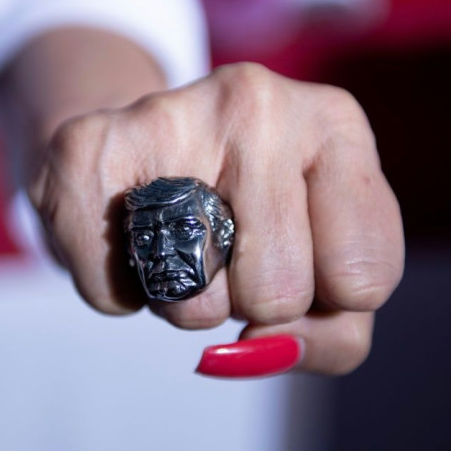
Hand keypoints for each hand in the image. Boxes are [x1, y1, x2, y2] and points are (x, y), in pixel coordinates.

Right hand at [27, 62, 403, 376]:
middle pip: (279, 294)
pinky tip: (126, 236)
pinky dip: (121, 293)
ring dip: (186, 303)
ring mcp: (167, 115)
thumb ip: (333, 328)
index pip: (364, 278)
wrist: (138, 146)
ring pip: (198, 305)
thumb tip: (262, 348)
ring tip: (176, 240)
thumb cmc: (244, 209)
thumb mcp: (322, 255)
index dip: (329, 301)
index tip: (302, 263)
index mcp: (333, 124)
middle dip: (249, 302)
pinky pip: (115, 297)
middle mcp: (258, 102)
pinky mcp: (85, 148)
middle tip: (226, 250)